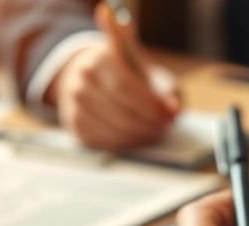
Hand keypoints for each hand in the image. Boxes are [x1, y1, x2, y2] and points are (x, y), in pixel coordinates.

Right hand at [44, 3, 180, 150]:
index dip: (147, 105)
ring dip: (137, 136)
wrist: (91, 78)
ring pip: (111, 130)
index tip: (166, 116)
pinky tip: (137, 138)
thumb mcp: (148, 71)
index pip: (123, 85)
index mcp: (101, 58)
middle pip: (118, 111)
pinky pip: (103, 142)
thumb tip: (173, 112)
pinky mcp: (75, 125)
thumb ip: (166, 88)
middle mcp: (82, 79)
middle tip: (164, 128)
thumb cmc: (128, 75)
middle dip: (145, 124)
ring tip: (154, 133)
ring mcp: (75, 104)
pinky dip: (124, 144)